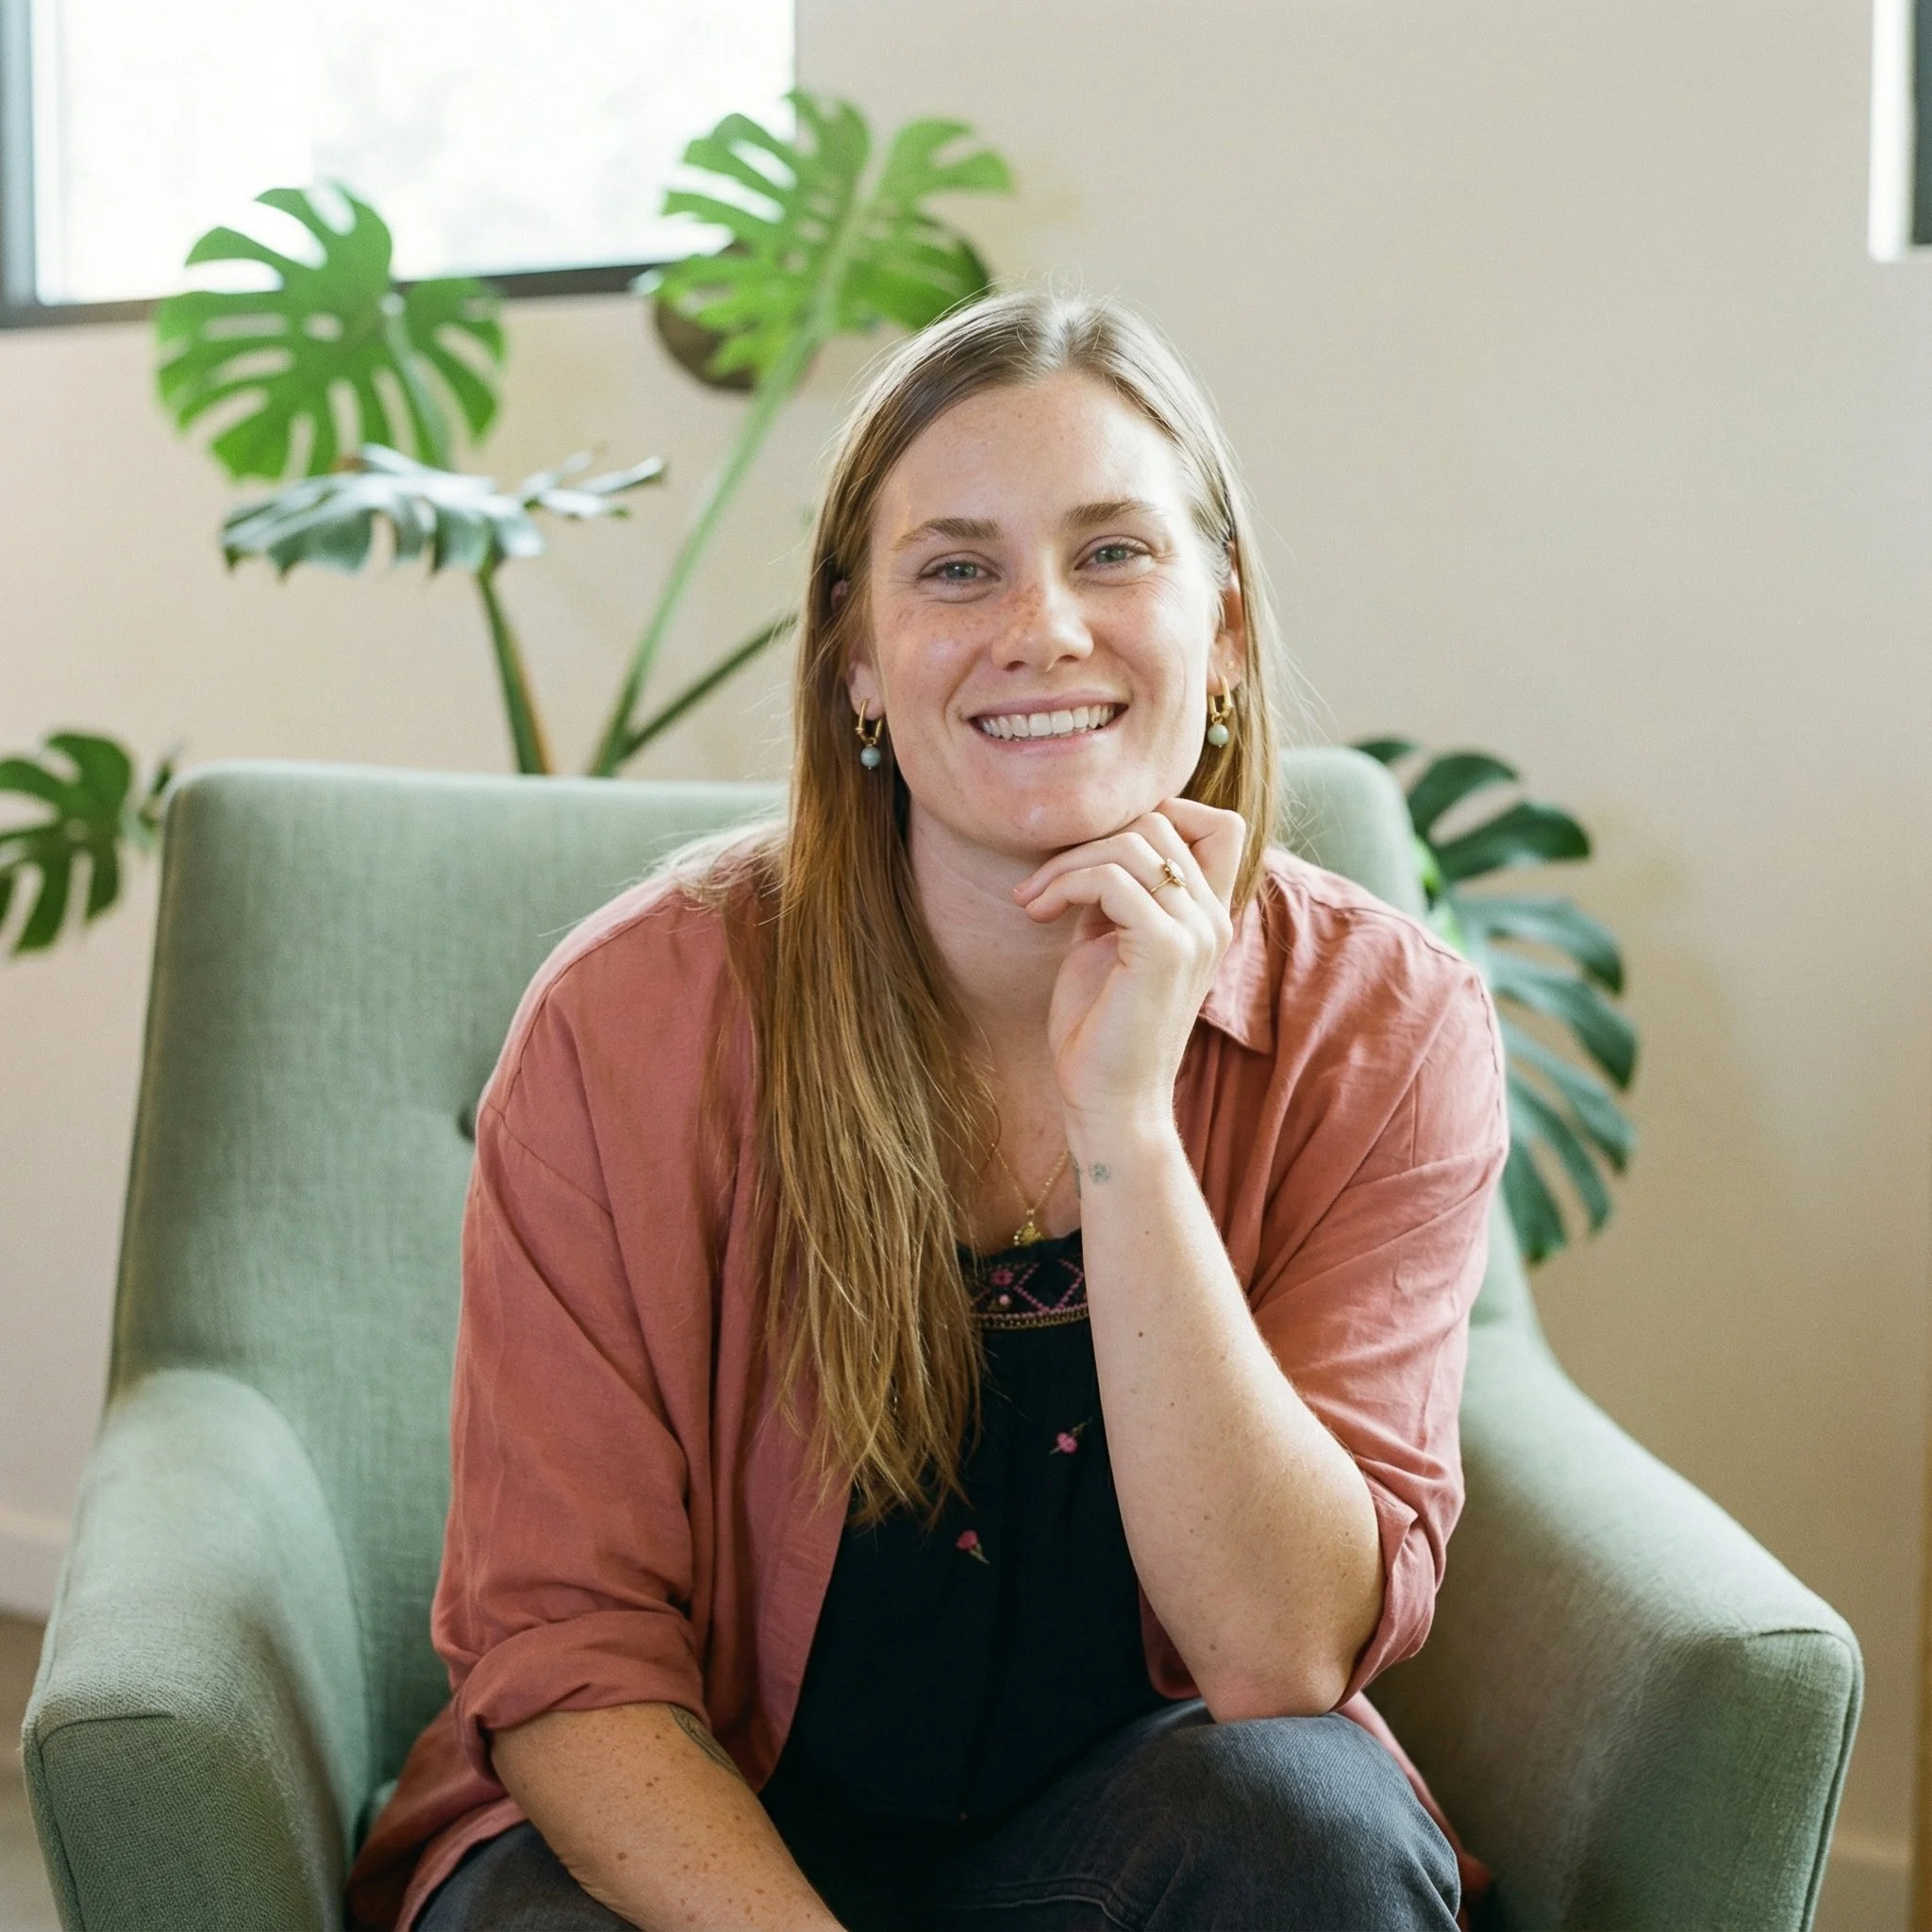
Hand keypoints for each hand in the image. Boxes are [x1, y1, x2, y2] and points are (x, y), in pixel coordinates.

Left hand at [1012, 797, 1245, 1133]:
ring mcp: (1196, 931)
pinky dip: (1065, 884)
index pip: (1219, 823)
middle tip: (1043, 882)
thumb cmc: (1100, 1026)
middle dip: (1089, 838)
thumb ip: (1117, 891)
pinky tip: (1038, 914)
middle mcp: (1214, 917)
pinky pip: (1112, 878)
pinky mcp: (1166, 948)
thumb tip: (1089, 842)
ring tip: (1033, 900)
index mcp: (1208, 914)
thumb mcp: (1110, 940)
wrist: (1108, 1100)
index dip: (1159, 814)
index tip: (1094, 855)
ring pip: (1133, 842)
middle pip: (1162, 822)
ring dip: (1067, 863)